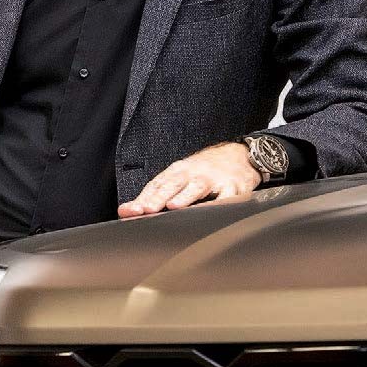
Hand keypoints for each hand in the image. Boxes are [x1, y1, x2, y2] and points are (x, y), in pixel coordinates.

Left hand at [117, 142, 261, 217]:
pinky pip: (227, 196)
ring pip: (197, 187)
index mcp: (178, 171)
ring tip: (173, 206)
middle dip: (159, 198)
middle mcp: (193, 173)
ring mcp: (213, 179)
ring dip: (185, 196)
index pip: (156, 185)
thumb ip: (154, 195)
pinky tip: (212, 211)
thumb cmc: (205, 170)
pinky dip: (220, 203)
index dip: (142, 199)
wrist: (241, 155)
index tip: (130, 211)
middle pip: (173, 184)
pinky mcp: (233, 186)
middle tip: (146, 210)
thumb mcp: (179, 177)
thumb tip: (126, 211)